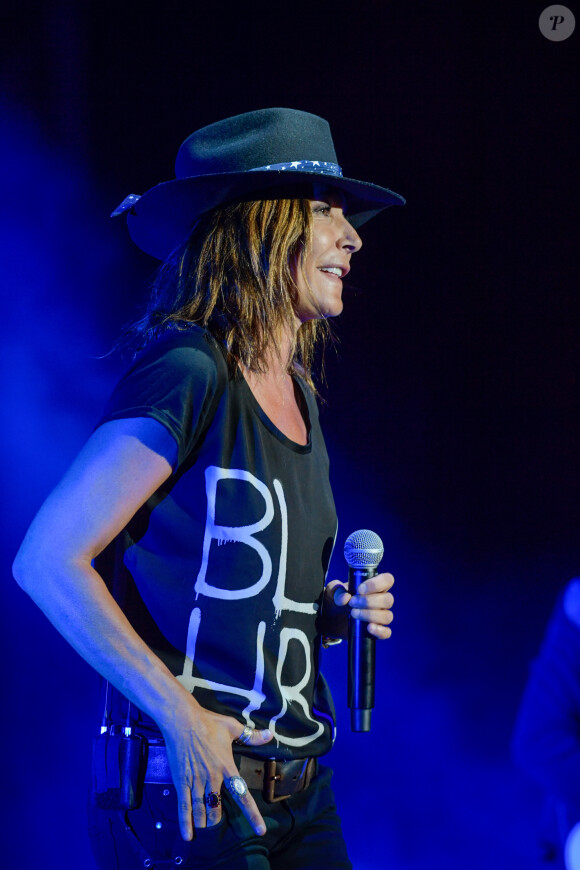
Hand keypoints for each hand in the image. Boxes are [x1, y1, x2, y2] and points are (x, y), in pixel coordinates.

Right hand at [159, 697, 272, 840]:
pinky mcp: (182, 781)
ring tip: (205, 830)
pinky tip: (187, 836)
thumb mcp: (233, 727)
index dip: (252, 814)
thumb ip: (252, 736)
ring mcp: (196, 781)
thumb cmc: (208, 722)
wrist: (182, 720)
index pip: (242, 795)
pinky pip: (184, 806)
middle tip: (217, 825)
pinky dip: (185, 823)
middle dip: (217, 820)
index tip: (260, 830)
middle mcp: (212, 777)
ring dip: (204, 822)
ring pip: (201, 810)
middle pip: (217, 808)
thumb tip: (271, 735)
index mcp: (227, 767)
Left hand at [326, 572, 393, 638]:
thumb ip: (337, 590)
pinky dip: (379, 631)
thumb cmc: (336, 599)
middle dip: (369, 601)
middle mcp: (380, 601)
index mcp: (374, 587)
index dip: (377, 584)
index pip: (387, 580)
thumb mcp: (333, 591)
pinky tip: (368, 628)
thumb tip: (345, 597)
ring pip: (387, 616)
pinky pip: (386, 633)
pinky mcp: (376, 631)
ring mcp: (380, 617)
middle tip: (352, 603)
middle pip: (388, 600)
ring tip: (353, 614)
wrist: (330, 618)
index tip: (360, 589)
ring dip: (370, 615)